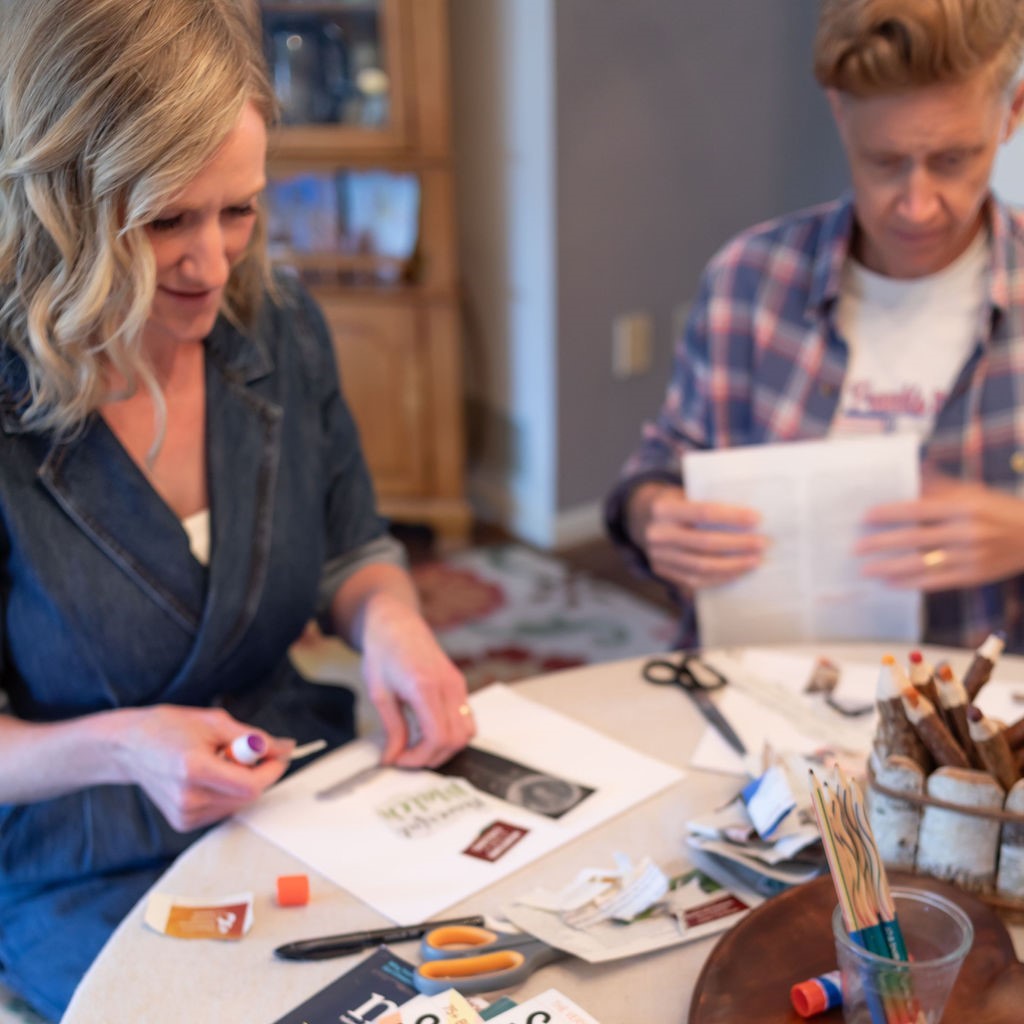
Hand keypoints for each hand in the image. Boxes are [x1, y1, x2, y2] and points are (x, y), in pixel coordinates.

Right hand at [113, 705, 292, 831]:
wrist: (130, 747)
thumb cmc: (170, 728)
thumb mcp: (215, 722)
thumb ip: (254, 738)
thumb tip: (286, 748)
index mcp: (194, 769)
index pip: (250, 785)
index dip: (272, 770)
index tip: (279, 754)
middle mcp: (188, 798)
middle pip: (247, 796)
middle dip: (259, 773)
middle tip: (248, 751)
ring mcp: (184, 814)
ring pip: (238, 804)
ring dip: (242, 783)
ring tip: (219, 761)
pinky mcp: (183, 823)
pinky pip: (223, 809)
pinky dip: (227, 792)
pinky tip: (209, 776)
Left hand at [360, 595, 474, 768]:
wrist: (396, 623)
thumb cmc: (384, 652)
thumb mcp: (379, 693)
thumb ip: (391, 728)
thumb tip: (393, 758)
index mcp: (426, 687)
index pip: (437, 737)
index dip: (419, 758)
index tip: (400, 760)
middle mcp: (448, 686)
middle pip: (456, 740)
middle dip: (432, 757)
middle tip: (406, 758)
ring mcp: (458, 685)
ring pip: (467, 732)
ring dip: (445, 748)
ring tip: (418, 747)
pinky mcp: (459, 684)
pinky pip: (465, 718)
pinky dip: (450, 733)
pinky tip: (427, 732)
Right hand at [627, 481, 765, 590]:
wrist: (645, 519)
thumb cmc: (677, 503)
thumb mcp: (686, 493)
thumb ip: (709, 502)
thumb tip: (750, 516)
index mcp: (663, 508)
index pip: (703, 512)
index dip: (732, 516)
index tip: (757, 518)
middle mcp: (657, 533)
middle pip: (705, 542)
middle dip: (738, 544)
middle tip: (762, 543)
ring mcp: (658, 556)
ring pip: (702, 566)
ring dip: (733, 565)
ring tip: (755, 560)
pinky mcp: (663, 571)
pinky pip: (696, 580)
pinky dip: (720, 577)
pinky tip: (738, 572)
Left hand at [856, 475, 1023, 590]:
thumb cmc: (999, 510)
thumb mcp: (973, 492)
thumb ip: (940, 485)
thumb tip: (912, 470)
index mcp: (964, 506)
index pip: (919, 509)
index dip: (890, 513)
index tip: (865, 517)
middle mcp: (966, 532)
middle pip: (915, 538)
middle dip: (882, 543)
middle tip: (856, 547)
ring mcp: (970, 556)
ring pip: (922, 563)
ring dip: (890, 567)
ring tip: (866, 569)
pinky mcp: (973, 576)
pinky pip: (935, 581)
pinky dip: (910, 583)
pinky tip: (890, 583)